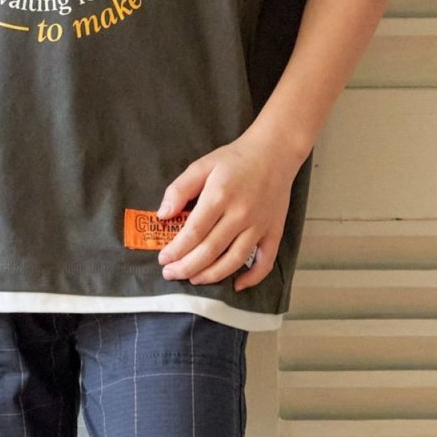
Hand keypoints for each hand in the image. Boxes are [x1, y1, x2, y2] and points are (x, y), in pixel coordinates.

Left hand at [154, 134, 295, 289]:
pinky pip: (265, 261)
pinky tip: (236, 285)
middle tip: (171, 274)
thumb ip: (179, 189)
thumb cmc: (235, 159)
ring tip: (193, 280)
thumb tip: (162, 215)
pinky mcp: (274, 231)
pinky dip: (252, 277)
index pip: (194, 232)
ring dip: (212, 275)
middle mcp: (241, 214)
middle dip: (187, 267)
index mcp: (220, 196)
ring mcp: (259, 225)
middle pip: (211, 250)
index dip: (176, 250)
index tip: (163, 259)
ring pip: (234, 260)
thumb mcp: (202, 165)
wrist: (275, 152)